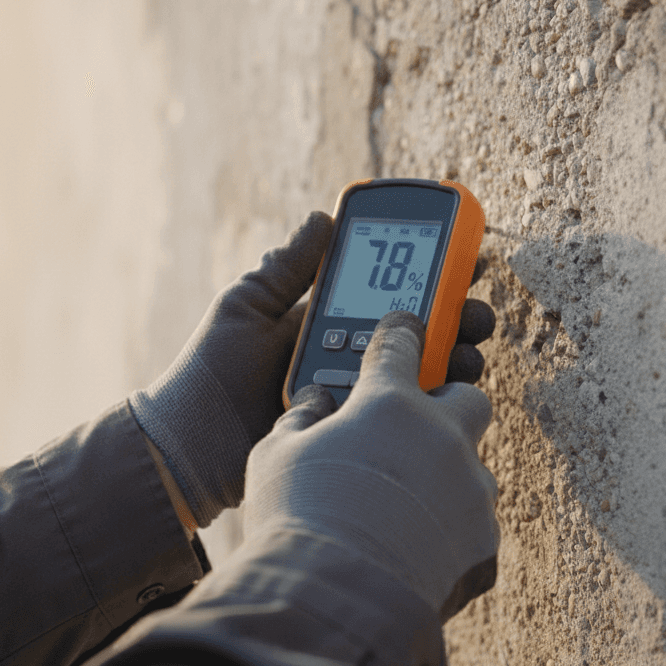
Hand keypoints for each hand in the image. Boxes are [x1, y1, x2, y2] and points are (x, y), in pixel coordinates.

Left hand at [132, 215, 497, 530]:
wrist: (189, 448)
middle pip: (414, 332)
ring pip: (418, 373)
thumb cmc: (208, 374)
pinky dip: (431, 405)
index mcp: (324, 321)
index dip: (426, 274)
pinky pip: (402, 418)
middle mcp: (346, 357)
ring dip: (452, 357)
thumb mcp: (244, 307)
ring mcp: (354, 397)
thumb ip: (285, 268)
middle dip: (453, 316)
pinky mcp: (356, 437)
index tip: (463, 258)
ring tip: (468, 350)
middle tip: (477, 310)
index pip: (385, 291)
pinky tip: (448, 395)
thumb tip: (321, 217)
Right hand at [243, 312, 498, 621]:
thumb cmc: (298, 518)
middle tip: (413, 422)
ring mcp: (470, 488)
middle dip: (445, 403)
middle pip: (467, 395)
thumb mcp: (275, 455)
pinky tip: (414, 547)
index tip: (401, 331)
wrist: (336, 598)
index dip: (399, 333)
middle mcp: (441, 435)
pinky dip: (448, 528)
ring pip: (471, 465)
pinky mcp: (483, 540)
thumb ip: (300, 419)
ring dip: (444, 473)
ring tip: (403, 502)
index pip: (401, 343)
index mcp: (389, 402)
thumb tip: (316, 402)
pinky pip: (471, 522)